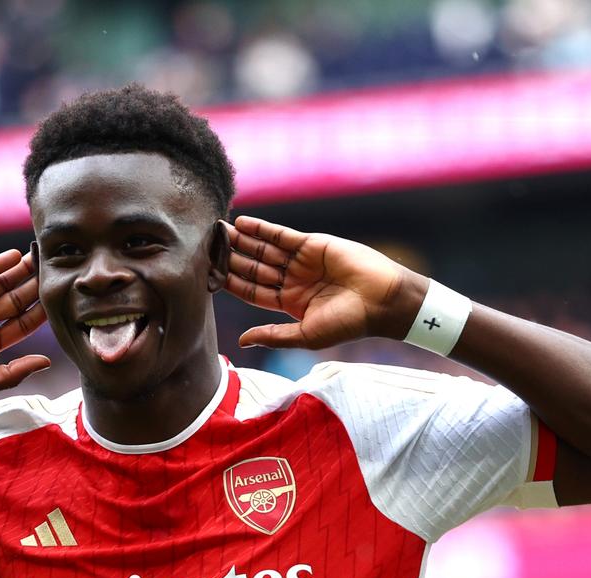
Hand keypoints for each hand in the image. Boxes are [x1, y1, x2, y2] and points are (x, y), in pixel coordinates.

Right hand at [0, 249, 49, 402]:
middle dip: (34, 285)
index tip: (61, 298)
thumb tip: (46, 361)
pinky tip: (12, 257)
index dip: (42, 310)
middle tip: (56, 268)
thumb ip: (11, 373)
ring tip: (38, 256)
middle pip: (15, 300)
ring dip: (18, 272)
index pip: (23, 324)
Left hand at [222, 216, 415, 349]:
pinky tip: (242, 223)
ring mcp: (302, 262)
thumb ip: (274, 335)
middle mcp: (293, 281)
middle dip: (232, 258)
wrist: (382, 299)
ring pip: (264, 250)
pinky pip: (281, 235)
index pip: (252, 292)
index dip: (232, 283)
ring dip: (242, 241)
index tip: (210, 275)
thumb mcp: (306, 335)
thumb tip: (242, 341)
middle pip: (254, 268)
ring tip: (219, 231)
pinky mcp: (312, 244)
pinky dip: (262, 229)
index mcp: (289, 304)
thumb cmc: (348, 323)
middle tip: (208, 248)